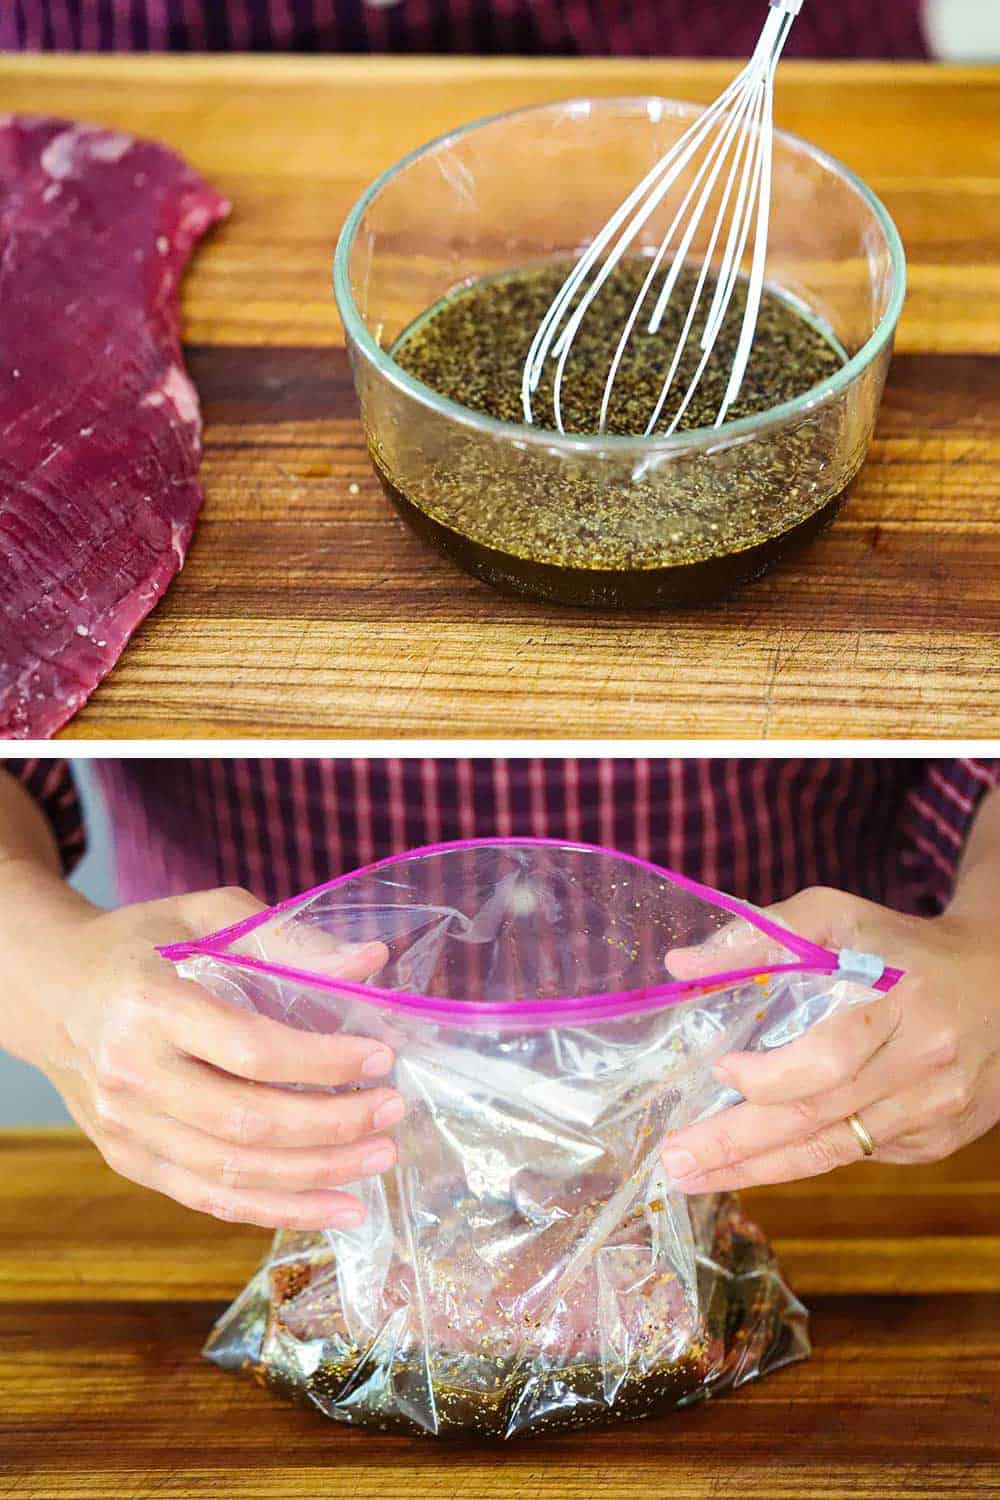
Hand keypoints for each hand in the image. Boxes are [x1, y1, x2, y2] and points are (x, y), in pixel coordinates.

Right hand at [6, 884, 402, 1229]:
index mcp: (147, 1004)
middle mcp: (130, 1073)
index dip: (323, 1061)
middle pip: (245, 1122)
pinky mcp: (129, 1159)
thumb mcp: (206, 915)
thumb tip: (369, 963)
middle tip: (392, 1110)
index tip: (382, 1056)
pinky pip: (208, 1198)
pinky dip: (276, 1209)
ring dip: (316, 1175)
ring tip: (379, 1160)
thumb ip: (287, 938)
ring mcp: (125, 1126)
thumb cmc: (142, 944)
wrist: (53, 991)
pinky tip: (335, 1206)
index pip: (249, 1050)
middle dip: (331, 1124)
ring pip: (231, 1173)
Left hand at [659, 887, 999, 1192]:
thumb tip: (681, 964)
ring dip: (759, 1169)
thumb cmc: (905, 945)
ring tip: (695, 1178)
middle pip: (821, 1118)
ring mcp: (935, 1112)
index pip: (830, 1058)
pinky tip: (758, 1158)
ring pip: (835, 1151)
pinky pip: (859, 1153)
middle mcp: (924, 1068)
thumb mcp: (839, 918)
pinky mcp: (938, 1138)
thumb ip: (762, 935)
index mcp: (905, 1006)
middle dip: (739, 1145)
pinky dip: (805, 1156)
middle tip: (675, 1161)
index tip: (720, 1068)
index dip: (770, 1075)